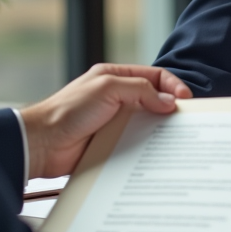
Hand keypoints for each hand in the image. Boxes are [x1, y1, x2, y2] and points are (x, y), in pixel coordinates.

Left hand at [18, 63, 192, 178]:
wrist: (43, 143)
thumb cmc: (68, 110)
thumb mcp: (107, 88)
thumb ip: (139, 90)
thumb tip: (168, 100)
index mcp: (116, 78)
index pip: (153, 77)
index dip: (172, 86)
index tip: (185, 100)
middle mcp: (117, 99)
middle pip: (153, 101)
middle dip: (170, 109)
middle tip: (187, 120)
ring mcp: (115, 123)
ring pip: (147, 125)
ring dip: (160, 131)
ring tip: (176, 139)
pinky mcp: (112, 144)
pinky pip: (137, 145)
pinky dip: (148, 149)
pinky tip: (157, 154)